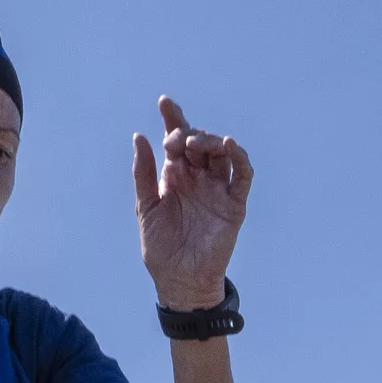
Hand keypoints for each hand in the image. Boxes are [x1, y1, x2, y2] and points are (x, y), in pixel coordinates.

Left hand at [132, 97, 249, 311]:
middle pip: (199, 142)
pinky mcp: (234, 204)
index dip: (172, 119)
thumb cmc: (161, 248)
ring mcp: (218, 189)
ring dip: (211, 141)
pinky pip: (242, 175)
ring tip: (197, 143)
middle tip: (176, 141)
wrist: (180, 280)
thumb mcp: (145, 206)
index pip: (176, 140)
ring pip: (221, 153)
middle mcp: (198, 178)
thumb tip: (139, 137)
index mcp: (175, 176)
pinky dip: (239, 158)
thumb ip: (143, 173)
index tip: (164, 102)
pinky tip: (229, 146)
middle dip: (188, 134)